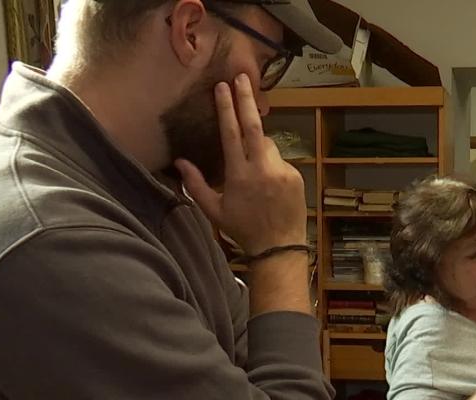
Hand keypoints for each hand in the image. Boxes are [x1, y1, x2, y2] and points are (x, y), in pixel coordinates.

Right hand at [175, 73, 306, 254]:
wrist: (278, 245)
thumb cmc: (242, 229)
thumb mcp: (213, 210)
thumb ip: (195, 185)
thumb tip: (179, 162)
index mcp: (239, 175)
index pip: (231, 133)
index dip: (226, 108)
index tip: (222, 88)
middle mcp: (262, 168)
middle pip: (254, 125)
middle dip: (247, 99)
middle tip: (243, 78)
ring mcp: (282, 170)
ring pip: (267, 145)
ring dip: (259, 147)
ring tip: (253, 170)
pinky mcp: (296, 175)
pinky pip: (280, 160)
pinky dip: (271, 164)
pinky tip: (268, 184)